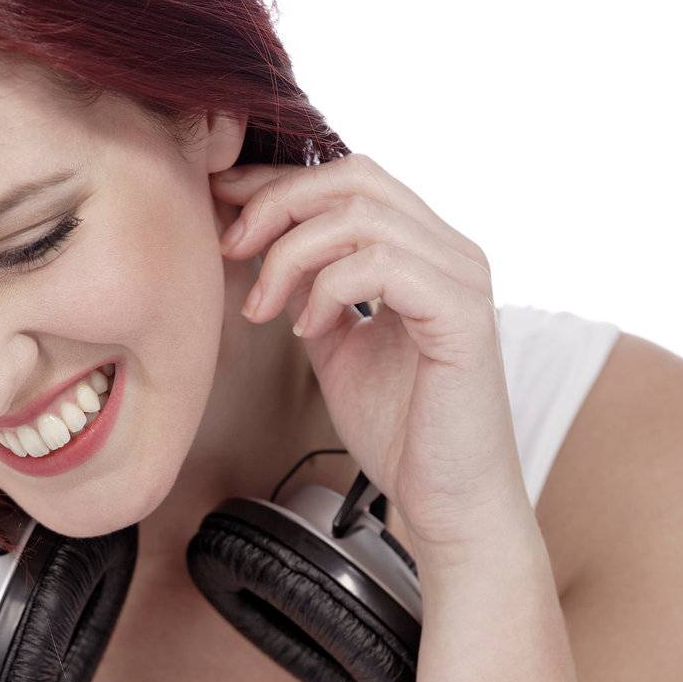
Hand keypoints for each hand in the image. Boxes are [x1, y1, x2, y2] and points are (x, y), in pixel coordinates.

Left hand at [212, 154, 532, 552]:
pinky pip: (381, 264)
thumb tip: (263, 251)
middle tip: (231, 247)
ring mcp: (461, 279)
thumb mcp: (338, 349)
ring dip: (291, 254)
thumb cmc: (402, 436)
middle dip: (277, 205)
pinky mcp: (461, 316)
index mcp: (426, 253)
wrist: (447, 504)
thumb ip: (312, 295)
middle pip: (353, 178)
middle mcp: (451, 252)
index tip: (221, 203)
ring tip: (264, 308)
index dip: (279, 182)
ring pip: (360, 214)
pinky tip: (308, 329)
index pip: (350, 181)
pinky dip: (329, 288)